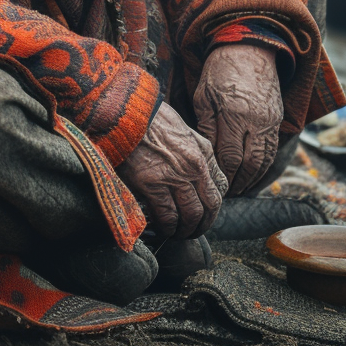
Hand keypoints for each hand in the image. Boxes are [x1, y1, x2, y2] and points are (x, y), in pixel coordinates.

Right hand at [116, 101, 227, 238]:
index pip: (220, 188)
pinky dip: (167, 227)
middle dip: (203, 224)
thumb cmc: (149, 118)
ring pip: (191, 216)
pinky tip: (162, 229)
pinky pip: (167, 216)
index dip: (213, 206)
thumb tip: (194, 170)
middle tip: (192, 231)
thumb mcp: (181, 129)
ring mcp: (174, 176)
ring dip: (185, 230)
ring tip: (176, 233)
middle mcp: (194, 166)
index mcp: (202, 151)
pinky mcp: (152, 185)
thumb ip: (192, 150)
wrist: (125, 112)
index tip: (204, 213)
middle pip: (209, 207)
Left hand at [193, 44, 283, 195]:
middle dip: (237, 182)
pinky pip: (273, 150)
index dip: (221, 174)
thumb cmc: (219, 70)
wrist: (249, 48)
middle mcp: (256, 120)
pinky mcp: (278, 119)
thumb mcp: (204, 95)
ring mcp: (270, 120)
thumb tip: (206, 154)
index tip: (211, 184)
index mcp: (233, 113)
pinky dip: (263, 167)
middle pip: (249, 164)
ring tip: (238, 190)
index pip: (229, 156)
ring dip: (252, 179)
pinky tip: (252, 175)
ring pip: (264, 161)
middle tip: (224, 194)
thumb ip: (206, 126)